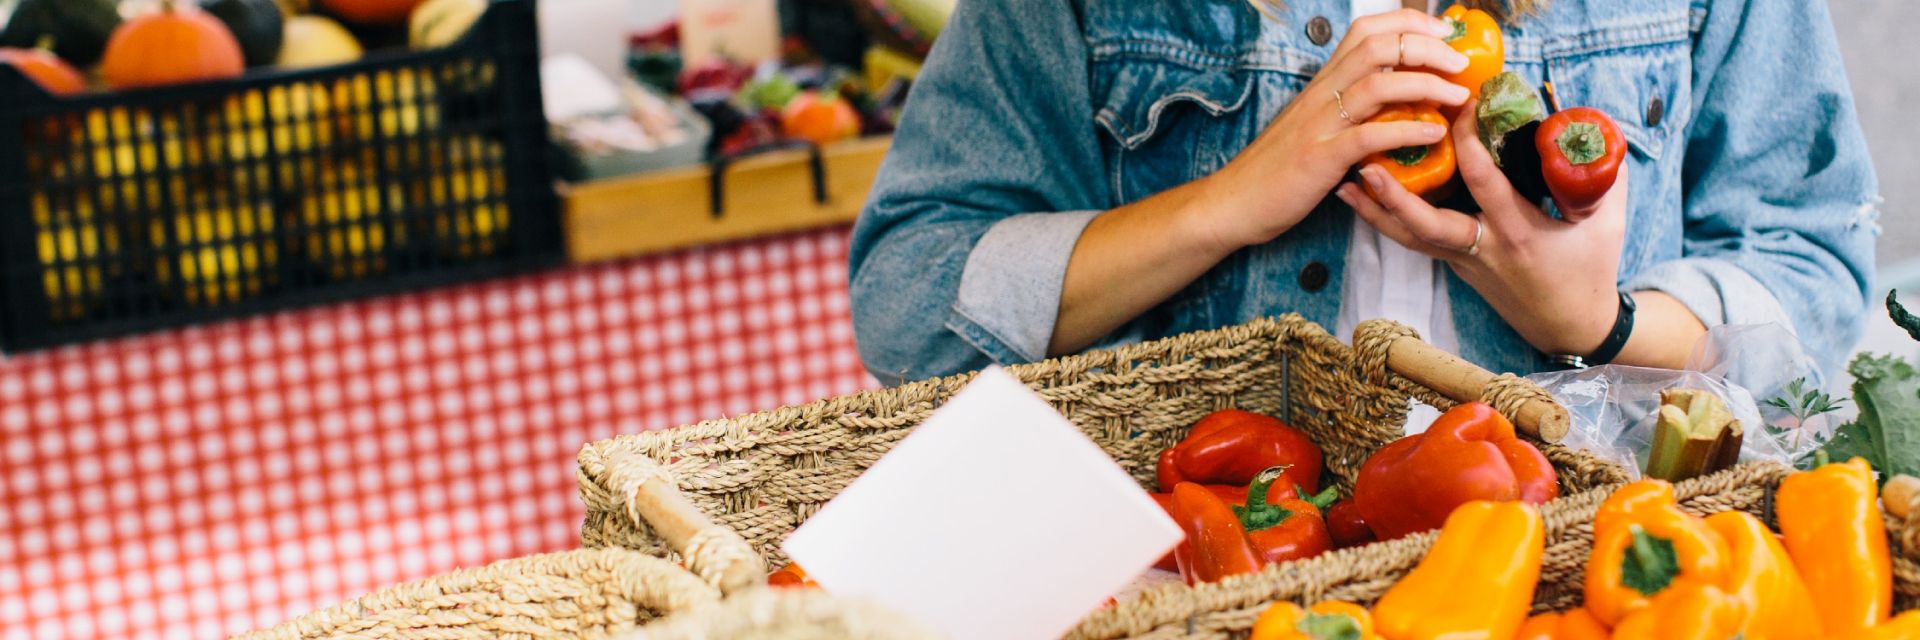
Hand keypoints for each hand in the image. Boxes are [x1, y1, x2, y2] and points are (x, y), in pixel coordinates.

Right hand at [1192, 9, 1470, 252]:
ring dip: (1427, 84)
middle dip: (1428, 47)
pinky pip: (1371, 136)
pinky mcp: (1321, 158)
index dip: (1409, 23)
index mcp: (1322, 82)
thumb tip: (1388, 98)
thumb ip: (1344, 107)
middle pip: (1379, 47)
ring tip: (1458, 95)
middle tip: (1461, 62)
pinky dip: (1408, 131)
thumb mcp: (1311, 124)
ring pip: (1379, 84)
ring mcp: (1321, 124)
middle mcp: (1322, 94)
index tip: (1444, 34)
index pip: (1366, 30)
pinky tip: (1434, 134)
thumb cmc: (1275, 167)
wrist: (1234, 201)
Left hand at [1335, 102, 1631, 356]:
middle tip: (1366, 164)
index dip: (1470, 144)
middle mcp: (1483, 249)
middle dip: (1395, 196)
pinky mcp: (1454, 267)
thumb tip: (1590, 125)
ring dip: (1375, 211)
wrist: (1571, 327)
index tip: (1459, 108)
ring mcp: (1463, 262)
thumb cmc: (1591, 271)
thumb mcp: (1606, 222)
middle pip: (1427, 225)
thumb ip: (1605, 174)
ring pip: (1410, 238)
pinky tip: (1362, 202)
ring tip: (1343, 183)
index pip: (1486, 183)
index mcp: (1519, 233)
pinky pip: (1415, 242)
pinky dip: (1387, 222)